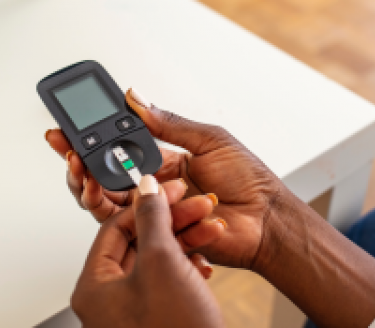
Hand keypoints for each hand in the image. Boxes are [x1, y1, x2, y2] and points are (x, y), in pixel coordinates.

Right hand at [46, 88, 289, 269]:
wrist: (267, 218)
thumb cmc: (249, 180)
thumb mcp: (211, 140)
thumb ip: (172, 125)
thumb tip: (138, 100)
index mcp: (167, 163)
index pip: (121, 151)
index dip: (95, 141)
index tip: (70, 130)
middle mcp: (157, 189)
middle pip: (107, 180)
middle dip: (81, 167)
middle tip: (68, 154)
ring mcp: (157, 214)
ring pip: (110, 206)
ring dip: (90, 191)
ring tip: (84, 178)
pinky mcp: (162, 237)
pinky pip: (131, 230)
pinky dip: (117, 216)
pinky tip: (107, 199)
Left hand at [72, 175, 223, 327]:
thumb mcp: (163, 262)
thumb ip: (152, 219)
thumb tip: (145, 188)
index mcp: (96, 286)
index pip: (115, 228)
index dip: (146, 204)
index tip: (171, 189)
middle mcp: (111, 296)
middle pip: (140, 240)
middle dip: (174, 221)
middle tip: (198, 205)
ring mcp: (136, 306)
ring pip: (159, 256)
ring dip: (187, 239)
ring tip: (212, 227)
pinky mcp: (159, 312)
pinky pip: (170, 276)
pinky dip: (189, 263)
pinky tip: (206, 260)